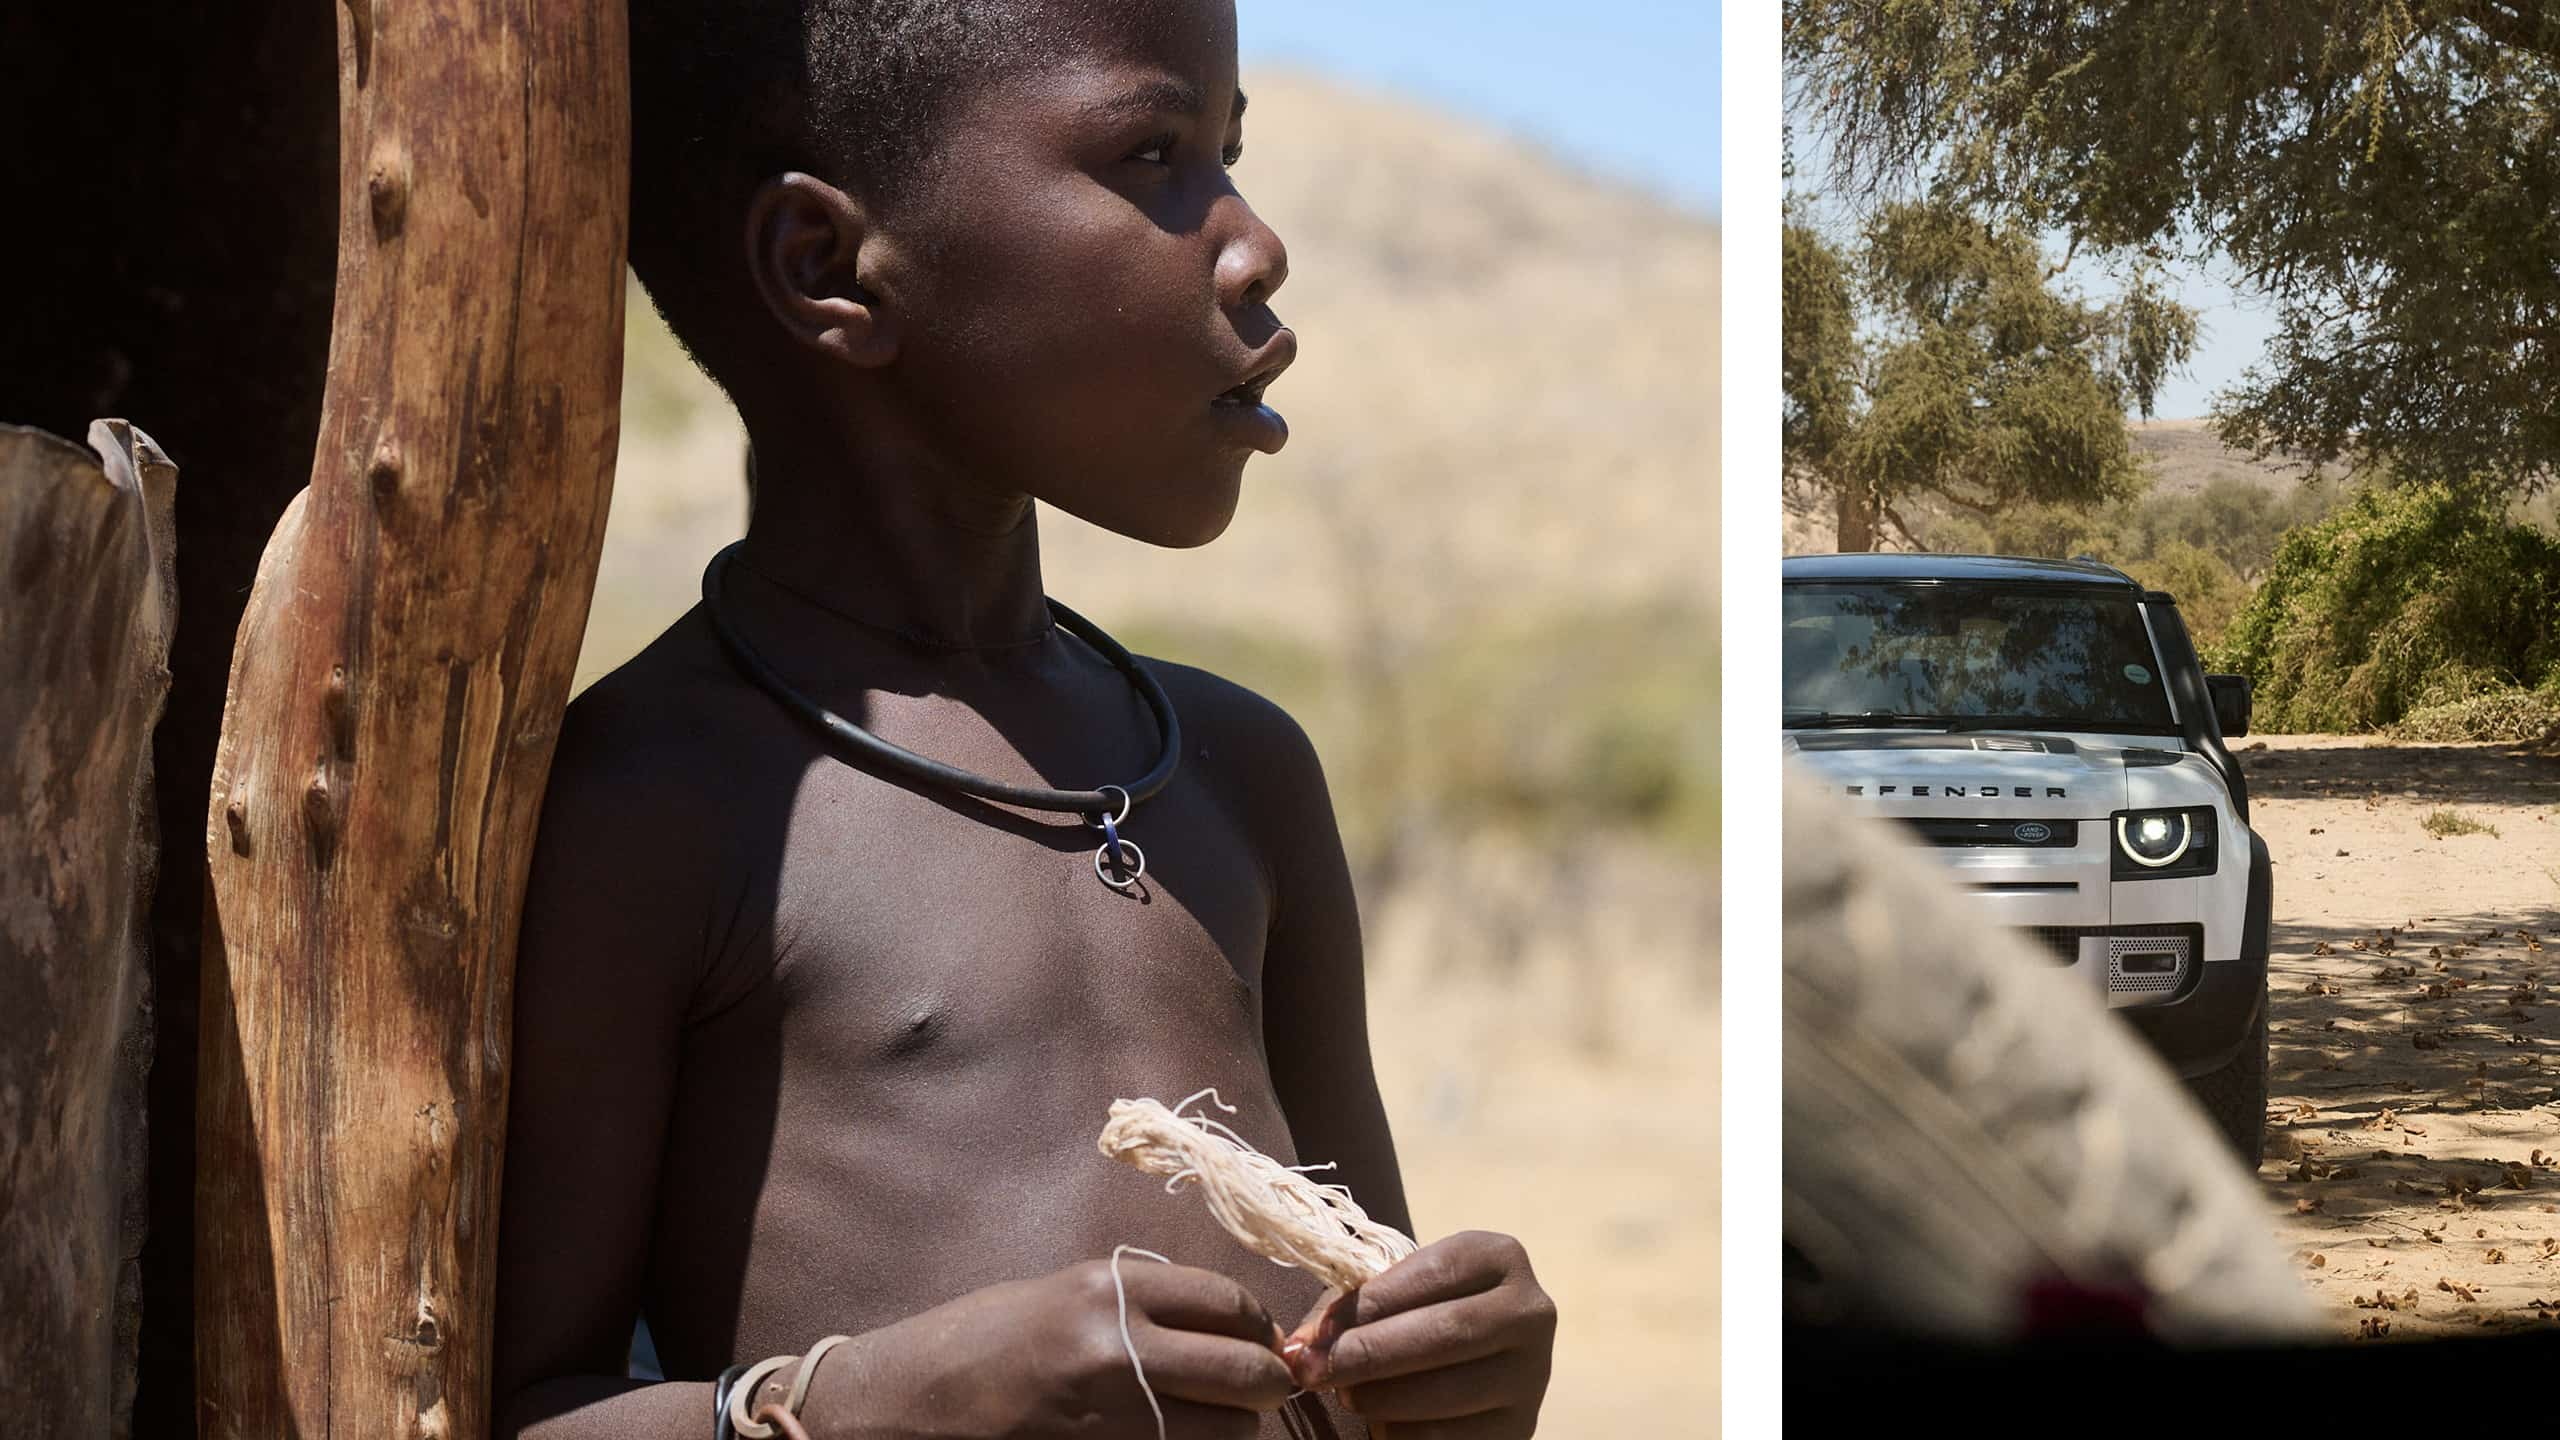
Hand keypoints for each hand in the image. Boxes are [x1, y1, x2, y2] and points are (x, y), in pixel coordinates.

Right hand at [839, 1257, 1296, 1439]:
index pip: (1228, 1303)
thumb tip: (1228, 1327)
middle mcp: (1116, 1351)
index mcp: (1108, 1291)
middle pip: (1245, 1372)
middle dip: (1268, 1385)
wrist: (904, 1404)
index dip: (1259, 1328)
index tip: (1263, 1343)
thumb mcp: (1063, 1296)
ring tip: (1215, 1425)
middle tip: (1266, 1391)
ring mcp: (1111, 1420)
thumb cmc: (981, 1343)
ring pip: (1227, 1433)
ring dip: (1234, 1431)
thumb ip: (1143, 1306)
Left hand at [1298, 1231, 1555, 1437]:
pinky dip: (1402, 1434)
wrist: (1474, 1363)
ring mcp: (1533, 1374)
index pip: (1432, 1273)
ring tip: (1346, 1395)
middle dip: (1367, 1354)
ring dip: (1381, 1399)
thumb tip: (1304, 1349)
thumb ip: (1353, 1309)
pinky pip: (1451, 1437)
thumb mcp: (1398, 1293)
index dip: (1369, 1303)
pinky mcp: (1521, 1427)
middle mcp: (1530, 1312)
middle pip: (1444, 1333)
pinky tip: (1382, 1424)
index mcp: (1500, 1258)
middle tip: (1313, 1371)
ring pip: (1448, 1392)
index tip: (1316, 1333)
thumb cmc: (1420, 1313)